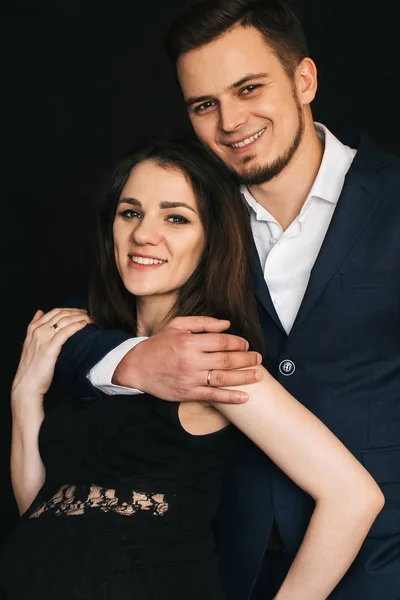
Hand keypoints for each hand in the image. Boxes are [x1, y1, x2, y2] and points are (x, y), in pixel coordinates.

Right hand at [12, 308, 92, 398]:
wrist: (27, 384)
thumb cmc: (31, 367)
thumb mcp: (30, 343)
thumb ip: (35, 327)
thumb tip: (39, 312)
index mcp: (33, 329)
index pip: (54, 312)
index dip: (69, 309)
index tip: (79, 311)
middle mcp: (38, 331)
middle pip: (60, 314)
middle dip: (76, 312)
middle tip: (87, 314)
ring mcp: (43, 338)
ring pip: (64, 320)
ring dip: (79, 317)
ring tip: (89, 318)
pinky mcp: (50, 348)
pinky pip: (65, 332)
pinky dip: (76, 325)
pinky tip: (84, 324)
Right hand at [113, 316, 261, 402]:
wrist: (136, 367)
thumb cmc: (158, 344)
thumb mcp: (177, 326)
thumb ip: (203, 323)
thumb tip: (226, 324)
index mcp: (190, 342)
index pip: (222, 341)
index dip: (239, 343)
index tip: (246, 344)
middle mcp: (192, 360)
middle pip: (227, 360)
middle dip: (246, 359)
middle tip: (258, 358)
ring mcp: (190, 378)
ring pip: (223, 378)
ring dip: (244, 377)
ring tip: (258, 375)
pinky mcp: (188, 393)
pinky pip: (213, 396)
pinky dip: (230, 397)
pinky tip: (244, 397)